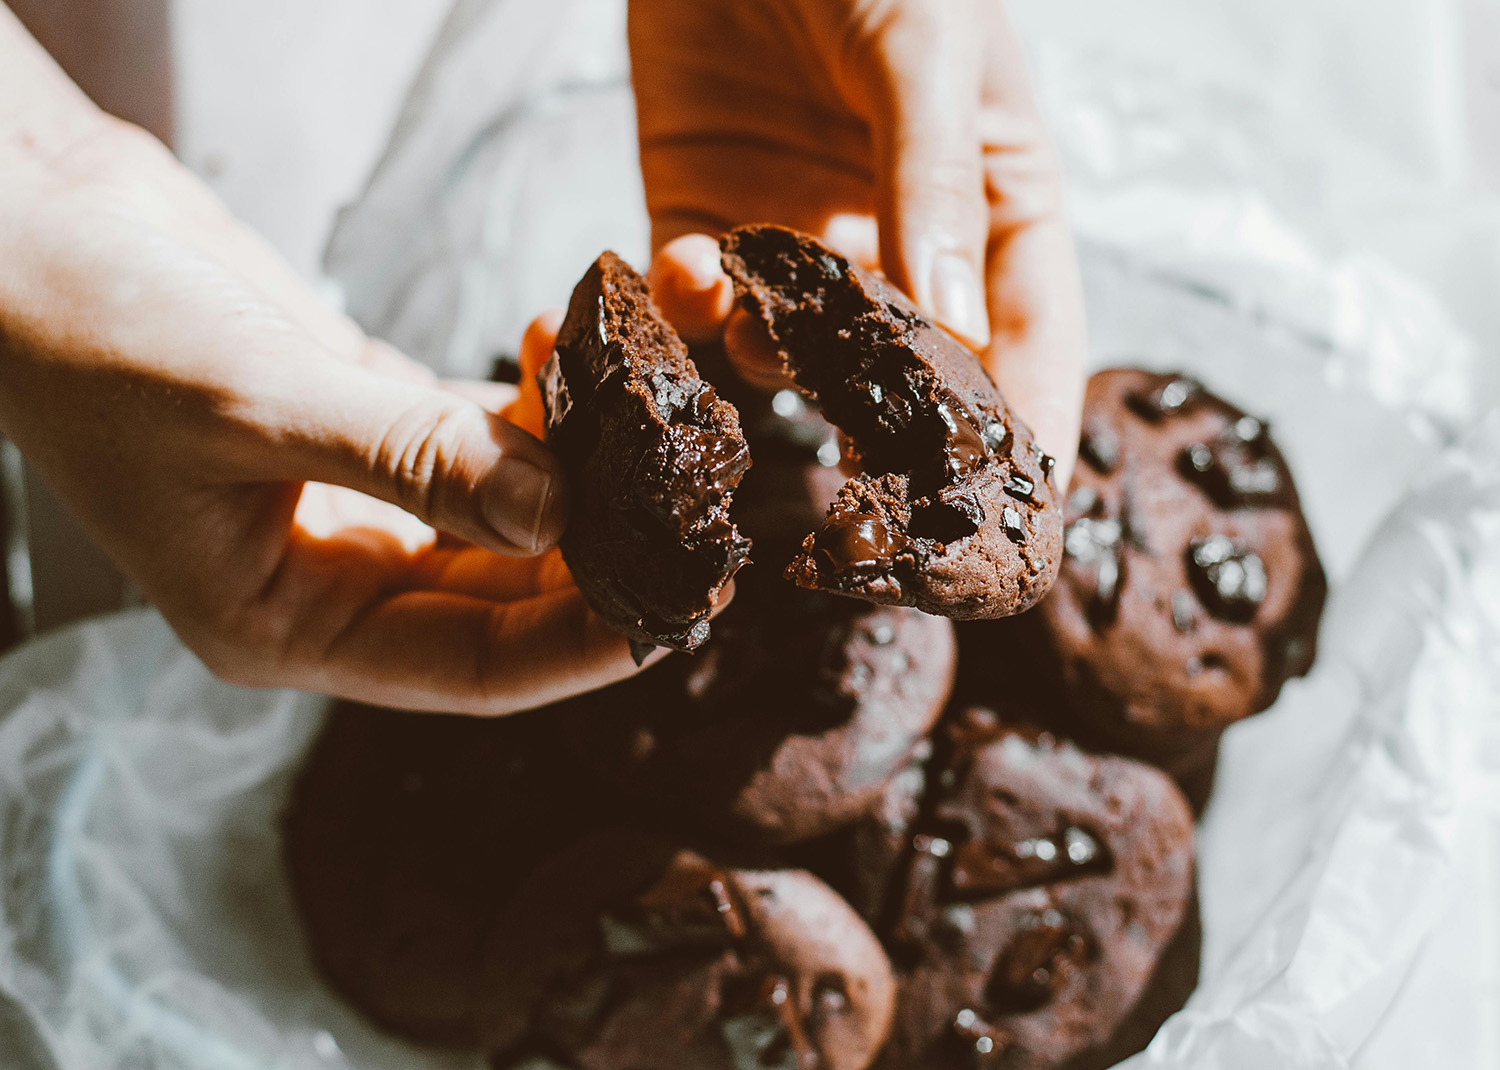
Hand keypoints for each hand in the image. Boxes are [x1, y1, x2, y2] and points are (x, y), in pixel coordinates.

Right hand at [0, 10, 666, 713]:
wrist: (35, 241)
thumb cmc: (96, 340)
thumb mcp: (255, 407)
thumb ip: (411, 462)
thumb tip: (558, 515)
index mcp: (289, 626)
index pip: (470, 670)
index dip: (579, 648)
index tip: (677, 609)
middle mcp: (335, 578)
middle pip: (506, 597)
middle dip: (604, 559)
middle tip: (703, 517)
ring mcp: (360, 503)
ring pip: (506, 516)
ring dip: (584, 477)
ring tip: (666, 431)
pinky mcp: (373, 427)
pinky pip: (482, 438)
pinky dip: (536, 408)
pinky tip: (582, 359)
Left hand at [630, 0, 1086, 484]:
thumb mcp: (921, 46)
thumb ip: (934, 181)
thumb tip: (953, 330)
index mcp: (995, 200)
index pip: (1030, 339)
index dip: (1027, 433)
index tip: (1022, 526)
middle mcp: (901, 239)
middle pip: (910, 373)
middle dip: (889, 441)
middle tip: (869, 508)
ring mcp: (799, 239)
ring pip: (792, 352)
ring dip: (766, 362)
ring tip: (752, 338)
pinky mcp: (703, 220)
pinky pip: (694, 304)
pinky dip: (682, 306)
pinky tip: (679, 270)